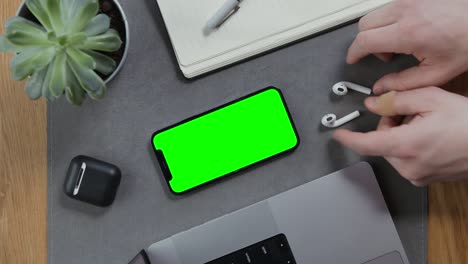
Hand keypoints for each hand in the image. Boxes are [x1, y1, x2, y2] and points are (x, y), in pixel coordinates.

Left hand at [333, 87, 467, 185]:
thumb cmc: (467, 122)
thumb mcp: (430, 99)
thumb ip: (395, 100)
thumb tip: (372, 104)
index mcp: (405, 145)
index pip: (365, 144)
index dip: (348, 138)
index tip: (338, 134)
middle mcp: (407, 165)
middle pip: (381, 142)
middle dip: (388, 124)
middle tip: (408, 111)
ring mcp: (416, 175)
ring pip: (392, 150)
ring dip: (399, 134)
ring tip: (425, 123)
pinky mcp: (424, 178)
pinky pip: (405, 159)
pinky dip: (408, 146)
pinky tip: (428, 136)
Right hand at [347, 0, 467, 94]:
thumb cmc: (467, 41)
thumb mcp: (436, 72)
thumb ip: (403, 84)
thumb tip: (381, 88)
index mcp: (408, 33)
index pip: (364, 40)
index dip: (354, 53)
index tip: (353, 59)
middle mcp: (405, 11)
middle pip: (364, 25)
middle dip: (365, 42)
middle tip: (383, 54)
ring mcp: (409, 0)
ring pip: (374, 15)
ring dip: (377, 31)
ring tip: (398, 43)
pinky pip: (388, 8)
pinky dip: (388, 21)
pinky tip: (406, 31)